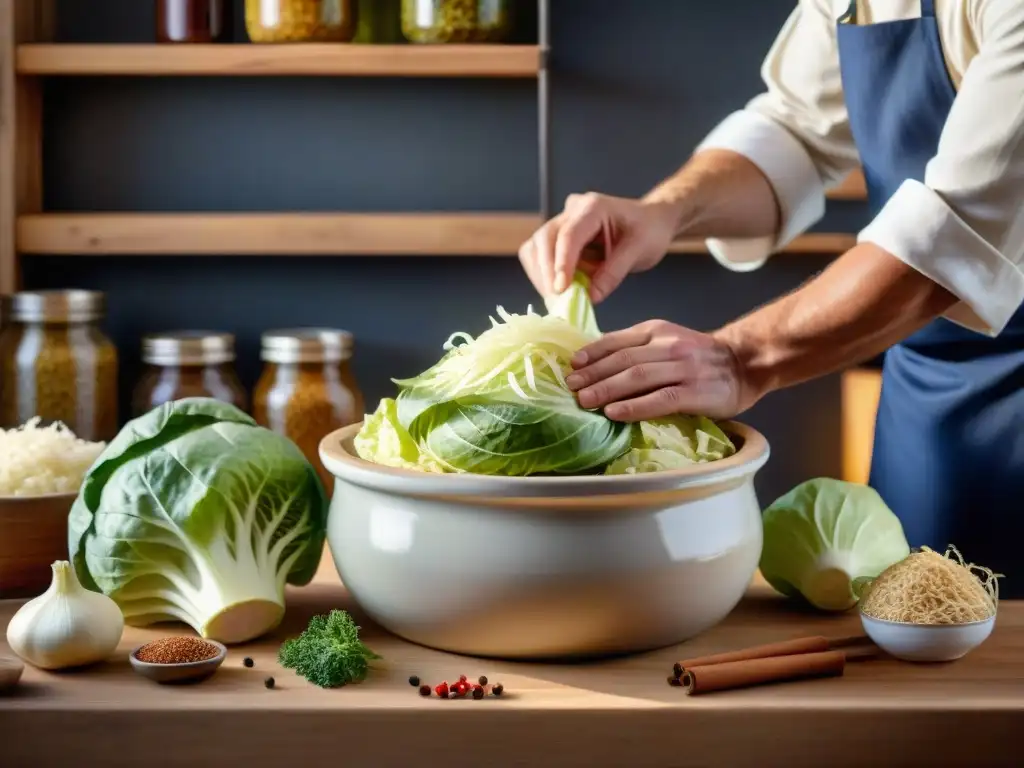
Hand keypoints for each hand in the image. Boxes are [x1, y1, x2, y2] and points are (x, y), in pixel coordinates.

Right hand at [518, 193, 679, 301]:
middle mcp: (572, 210)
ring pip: (535, 247)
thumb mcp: (638, 251)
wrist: (651, 221)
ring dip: (542, 275)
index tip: (560, 290)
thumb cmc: (649, 231)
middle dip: (547, 273)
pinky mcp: (558, 236)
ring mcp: (562, 221)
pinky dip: (544, 274)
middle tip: (557, 301)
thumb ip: (613, 273)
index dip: (561, 264)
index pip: (569, 235)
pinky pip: (538, 255)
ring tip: (559, 298)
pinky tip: (560, 289)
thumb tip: (590, 297)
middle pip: (544, 239)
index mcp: (593, 208)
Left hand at [563, 320, 757, 420]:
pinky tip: (614, 413)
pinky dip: (634, 407)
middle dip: (593, 374)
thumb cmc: (701, 358)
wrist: (746, 362)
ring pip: (637, 377)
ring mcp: (683, 368)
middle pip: (622, 359)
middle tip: (570, 387)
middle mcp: (668, 345)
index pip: (617, 340)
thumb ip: (640, 347)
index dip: (592, 353)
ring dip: (606, 389)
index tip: (572, 365)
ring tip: (584, 401)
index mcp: (657, 330)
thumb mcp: (669, 340)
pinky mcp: (695, 392)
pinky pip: (660, 399)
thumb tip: (598, 364)